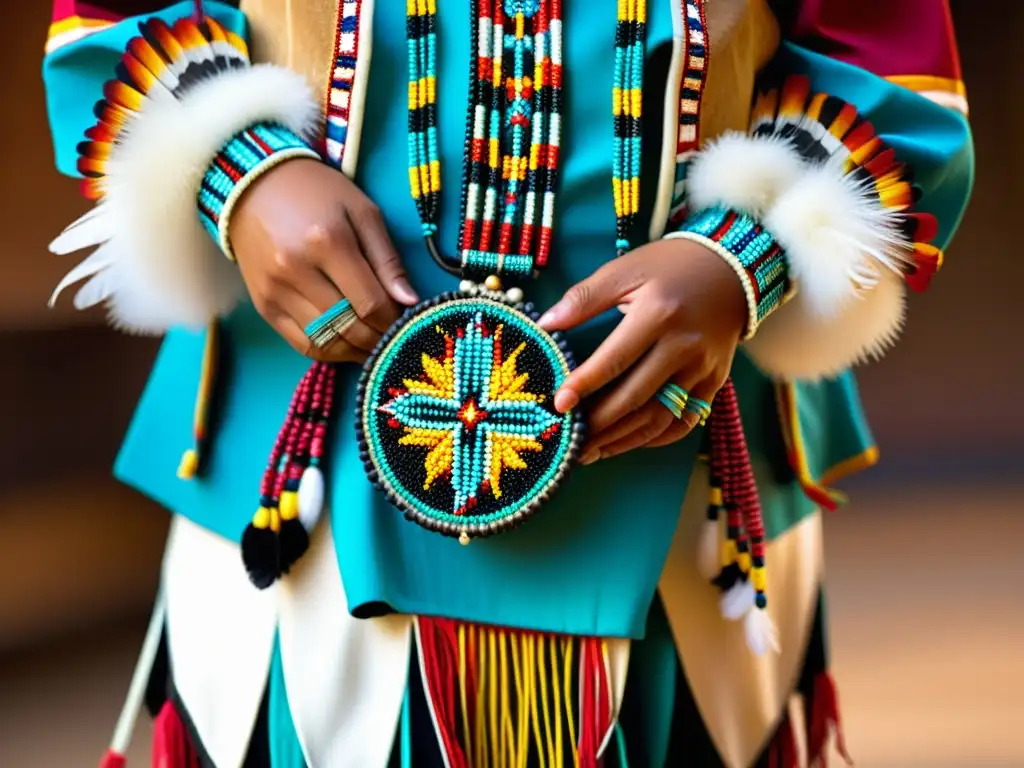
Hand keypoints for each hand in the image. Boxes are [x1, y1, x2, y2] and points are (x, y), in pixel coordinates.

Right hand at [230, 158, 418, 361]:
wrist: (254, 185)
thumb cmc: (317, 193)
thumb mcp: (362, 212)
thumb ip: (387, 259)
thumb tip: (409, 300)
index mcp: (327, 242)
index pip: (370, 303)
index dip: (394, 320)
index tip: (407, 322)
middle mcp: (296, 270)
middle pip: (349, 327)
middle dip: (379, 339)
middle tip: (395, 338)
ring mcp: (275, 291)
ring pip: (326, 342)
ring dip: (356, 352)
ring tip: (375, 346)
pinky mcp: (263, 305)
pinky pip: (301, 344)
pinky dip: (329, 352)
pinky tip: (347, 347)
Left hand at [538, 238, 746, 462]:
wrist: (732, 269)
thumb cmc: (670, 266)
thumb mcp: (625, 270)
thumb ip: (584, 298)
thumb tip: (545, 323)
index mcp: (658, 315)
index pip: (614, 360)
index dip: (584, 385)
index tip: (559, 405)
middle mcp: (684, 346)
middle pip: (635, 397)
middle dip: (599, 424)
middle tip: (571, 439)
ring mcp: (703, 369)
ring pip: (658, 418)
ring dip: (623, 440)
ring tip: (592, 451)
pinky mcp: (714, 382)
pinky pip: (683, 421)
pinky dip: (655, 438)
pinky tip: (628, 442)